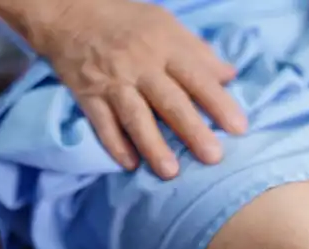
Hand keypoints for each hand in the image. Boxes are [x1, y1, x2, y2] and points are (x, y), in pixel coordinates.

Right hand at [34, 0, 247, 178]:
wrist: (69, 12)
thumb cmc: (127, 21)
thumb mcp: (167, 25)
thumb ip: (198, 52)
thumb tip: (230, 75)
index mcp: (165, 47)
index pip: (197, 77)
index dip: (218, 103)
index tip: (239, 128)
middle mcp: (141, 66)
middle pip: (170, 102)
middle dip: (192, 131)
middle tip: (213, 157)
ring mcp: (113, 82)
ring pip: (136, 117)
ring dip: (153, 146)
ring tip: (171, 172)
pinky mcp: (88, 95)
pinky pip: (102, 124)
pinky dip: (115, 145)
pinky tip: (130, 165)